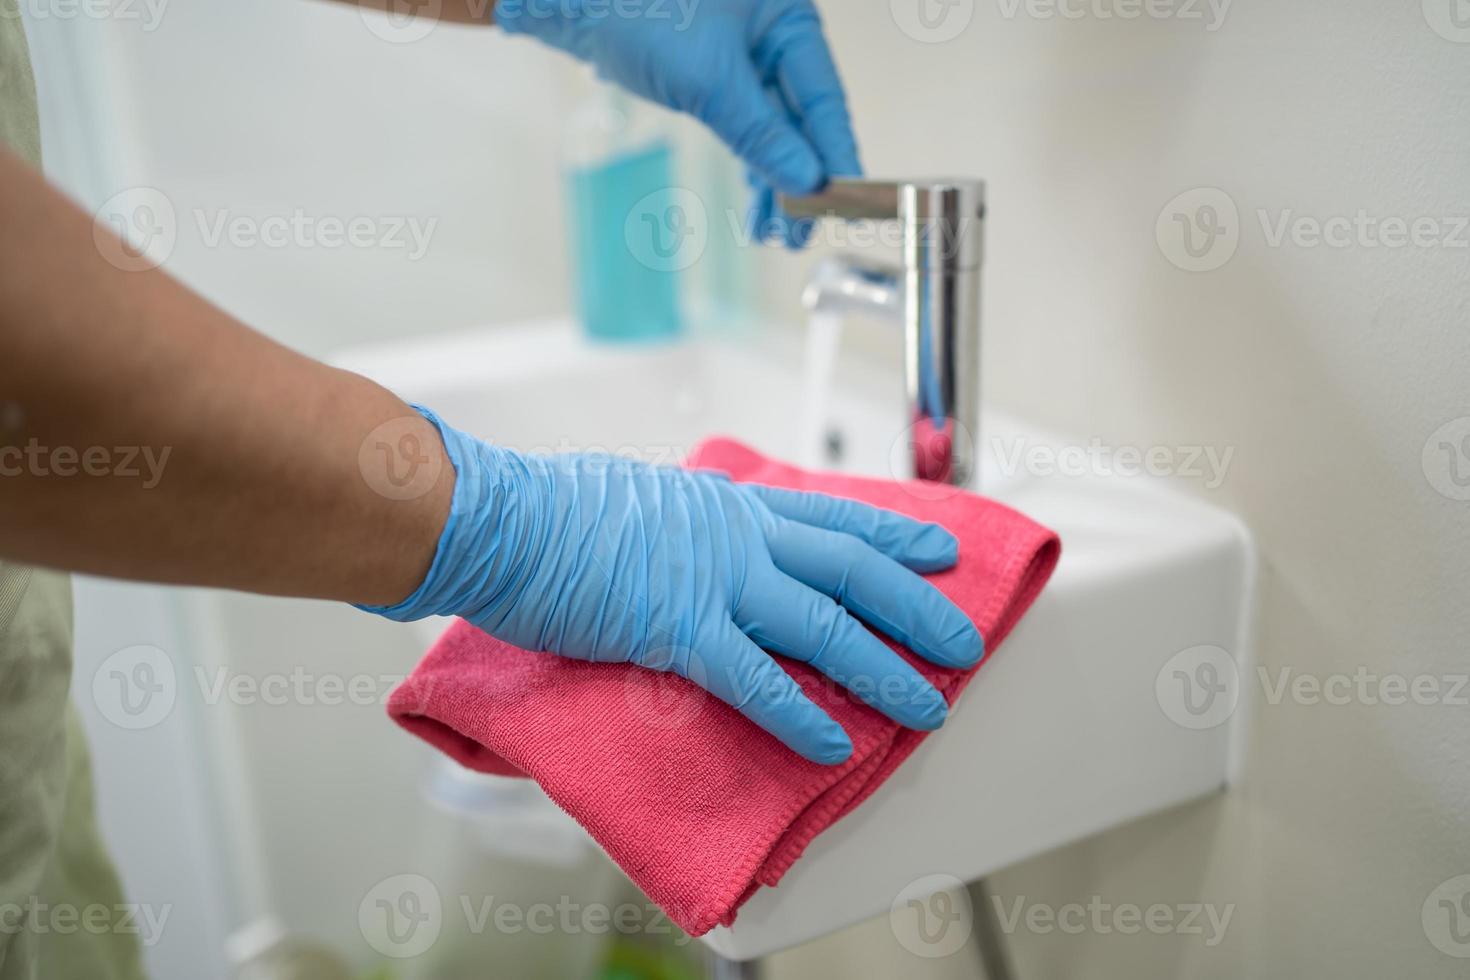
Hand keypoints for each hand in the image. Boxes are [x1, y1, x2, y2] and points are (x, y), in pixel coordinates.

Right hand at [365, 409, 984, 764]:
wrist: (501, 519)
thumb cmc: (554, 511)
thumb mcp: (642, 499)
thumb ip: (688, 524)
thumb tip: (699, 540)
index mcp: (728, 506)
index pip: (832, 519)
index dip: (894, 538)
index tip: (940, 552)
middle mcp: (737, 539)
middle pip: (851, 571)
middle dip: (915, 608)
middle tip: (964, 640)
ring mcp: (713, 583)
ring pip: (822, 627)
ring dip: (882, 670)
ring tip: (929, 706)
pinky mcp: (678, 630)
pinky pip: (756, 679)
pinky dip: (801, 715)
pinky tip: (837, 744)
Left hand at [495, 0, 860, 244]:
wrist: (569, 2)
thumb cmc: (637, 9)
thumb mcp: (708, 81)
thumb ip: (761, 133)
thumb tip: (804, 180)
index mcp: (786, 17)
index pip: (825, 97)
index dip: (837, 154)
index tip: (847, 202)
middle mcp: (771, 34)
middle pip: (803, 119)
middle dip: (802, 179)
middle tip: (804, 230)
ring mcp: (742, 56)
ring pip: (773, 130)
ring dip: (775, 182)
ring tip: (778, 232)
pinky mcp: (712, 76)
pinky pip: (745, 127)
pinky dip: (750, 164)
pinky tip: (757, 203)